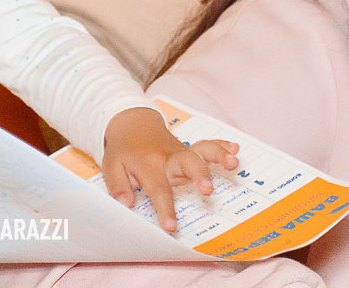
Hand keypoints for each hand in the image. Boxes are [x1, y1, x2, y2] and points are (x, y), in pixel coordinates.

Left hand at [101, 106, 239, 232]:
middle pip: (186, 163)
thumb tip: (126, 204)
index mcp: (148, 163)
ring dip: (218, 156)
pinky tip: (236, 150)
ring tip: (234, 163)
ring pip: (201, 151)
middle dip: (198, 176)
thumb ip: (118, 186)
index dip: (164, 207)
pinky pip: (206, 145)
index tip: (171, 226)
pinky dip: (221, 146)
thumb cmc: (124, 149)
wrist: (132, 123)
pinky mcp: (189, 149)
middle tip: (208, 191)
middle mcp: (168, 157)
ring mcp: (181, 151)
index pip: (158, 188)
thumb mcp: (112, 166)